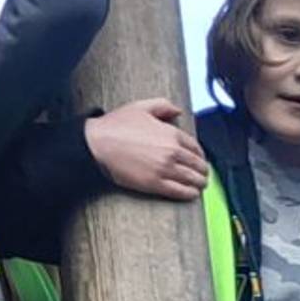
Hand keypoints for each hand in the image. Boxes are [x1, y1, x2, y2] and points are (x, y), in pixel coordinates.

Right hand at [85, 98, 209, 200]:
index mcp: (172, 133)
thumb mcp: (141, 107)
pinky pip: (180, 191)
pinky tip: (192, 194)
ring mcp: (164, 169)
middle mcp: (172, 152)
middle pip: (198, 165)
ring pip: (192, 179)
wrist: (97, 144)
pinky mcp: (154, 183)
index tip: (199, 159)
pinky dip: (189, 194)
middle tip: (203, 175)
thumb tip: (178, 111)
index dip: (200, 155)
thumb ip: (164, 106)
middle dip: (203, 171)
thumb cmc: (115, 126)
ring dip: (199, 184)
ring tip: (200, 186)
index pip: (196, 147)